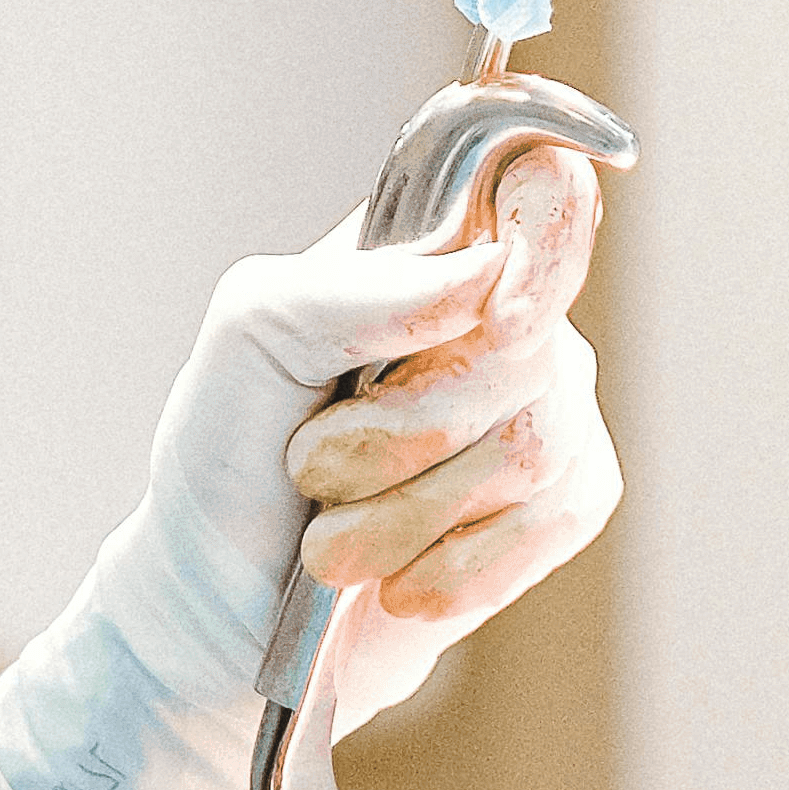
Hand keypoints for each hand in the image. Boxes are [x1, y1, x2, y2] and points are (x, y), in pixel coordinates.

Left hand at [285, 147, 617, 731]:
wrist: (221, 604)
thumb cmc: (231, 452)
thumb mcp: (252, 338)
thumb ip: (354, 288)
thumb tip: (485, 271)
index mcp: (434, 249)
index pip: (542, 186)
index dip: (545, 239)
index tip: (498, 318)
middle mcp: (510, 315)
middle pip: (524, 348)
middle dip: (399, 433)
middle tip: (311, 469)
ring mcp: (552, 408)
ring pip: (529, 449)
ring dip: (398, 516)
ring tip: (330, 538)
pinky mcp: (567, 504)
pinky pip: (542, 528)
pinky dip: (443, 570)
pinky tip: (391, 578)